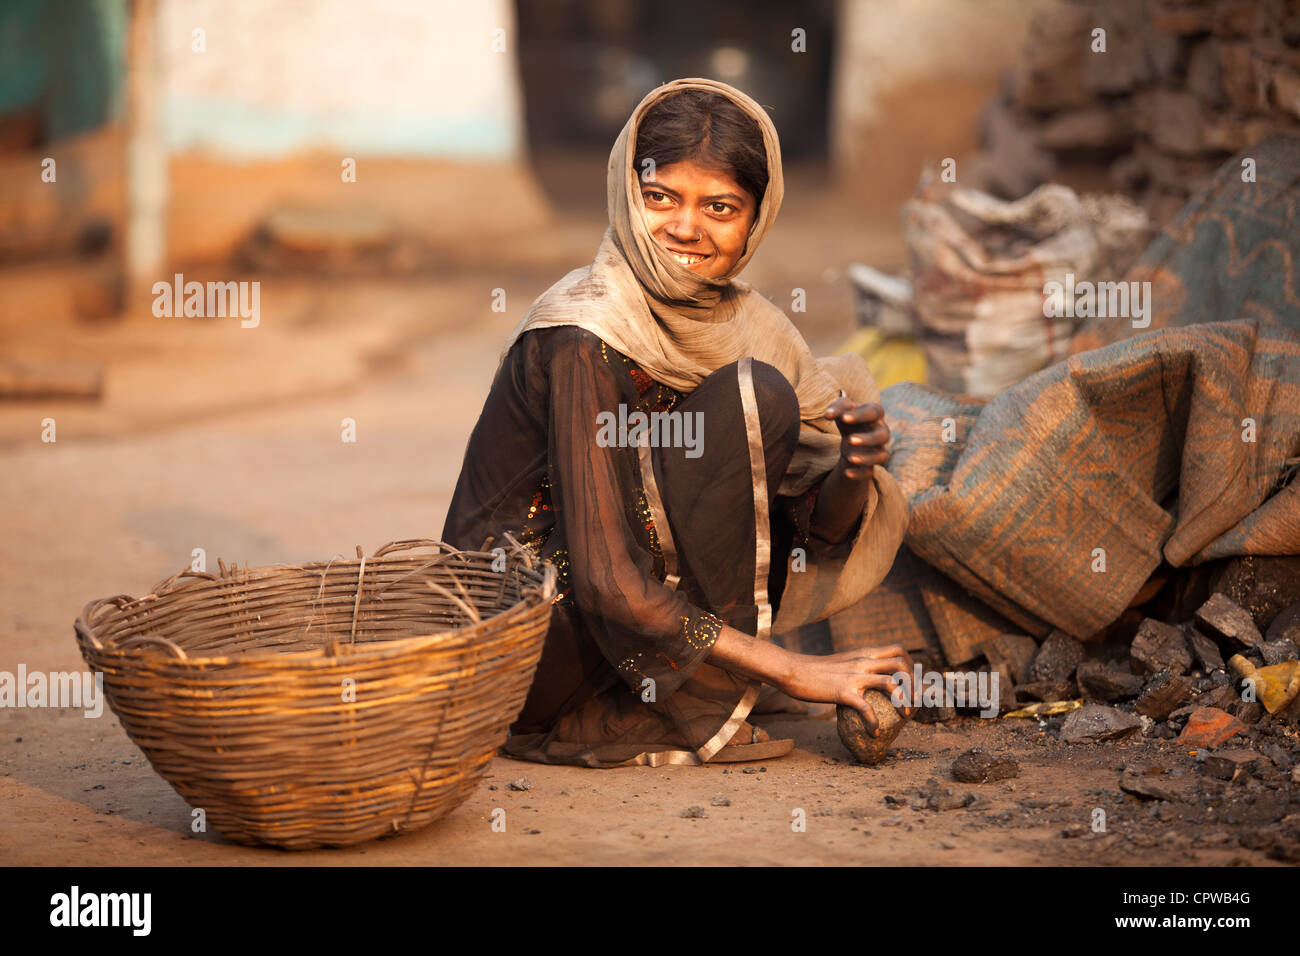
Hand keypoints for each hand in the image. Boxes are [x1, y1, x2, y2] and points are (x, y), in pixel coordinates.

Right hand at [778, 644, 914, 733]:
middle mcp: (863, 661)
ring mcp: (854, 676)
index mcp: (863, 653)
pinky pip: (867, 708)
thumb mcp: (842, 660)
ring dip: (904, 701)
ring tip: (905, 716)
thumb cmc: (815, 669)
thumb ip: (858, 664)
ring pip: (891, 683)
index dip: (911, 665)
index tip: (911, 681)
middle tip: (913, 701)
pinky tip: (873, 732)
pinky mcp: (844, 692)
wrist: (793, 670)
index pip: (898, 649)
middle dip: (914, 684)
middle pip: (902, 664)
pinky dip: (874, 723)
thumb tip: (870, 676)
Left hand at [824, 397, 890, 479]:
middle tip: (850, 440)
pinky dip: (859, 474)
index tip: (844, 418)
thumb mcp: (841, 410)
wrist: (850, 440)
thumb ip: (836, 407)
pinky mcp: (870, 465)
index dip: (861, 415)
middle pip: (884, 435)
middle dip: (869, 439)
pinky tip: (847, 472)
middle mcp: (881, 432)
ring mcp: (877, 450)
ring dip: (867, 458)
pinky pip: (870, 473)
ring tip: (849, 457)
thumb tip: (828, 414)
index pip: (874, 411)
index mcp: (875, 415)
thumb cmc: (848, 419)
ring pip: (882, 456)